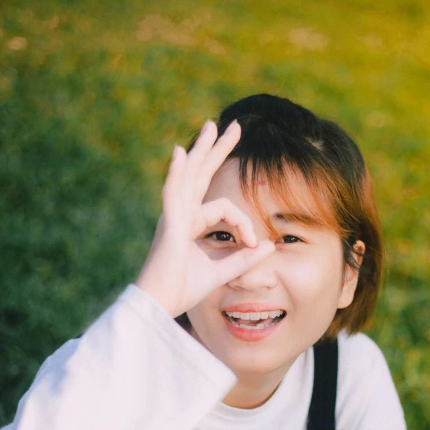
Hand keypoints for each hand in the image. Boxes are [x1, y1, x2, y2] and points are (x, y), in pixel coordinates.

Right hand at [136, 120, 274, 317]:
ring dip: (202, 150)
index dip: (245, 224)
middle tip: (230, 125)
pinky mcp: (170, 226)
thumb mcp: (222, 271)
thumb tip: (268, 245)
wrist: (160, 304)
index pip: (226, 209)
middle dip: (217, 150)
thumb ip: (244, 258)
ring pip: (191, 176)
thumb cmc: (183, 289)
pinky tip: (181, 154)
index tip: (253, 244)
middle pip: (202, 174)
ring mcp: (174, 217)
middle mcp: (182, 214)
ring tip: (212, 126)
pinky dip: (177, 174)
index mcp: (192, 223)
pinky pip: (173, 195)